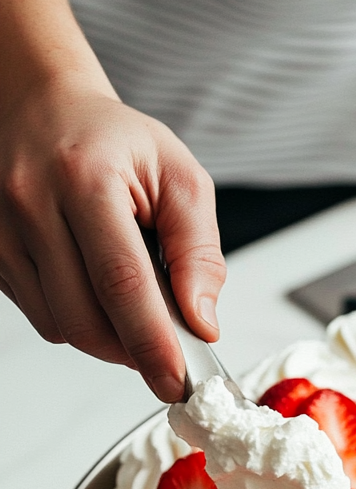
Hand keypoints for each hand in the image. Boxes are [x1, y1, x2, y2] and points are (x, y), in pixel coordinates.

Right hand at [0, 79, 225, 401]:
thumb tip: (201, 321)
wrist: (41, 107)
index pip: (122, 284)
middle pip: (84, 319)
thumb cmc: (113, 141)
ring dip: (104, 337)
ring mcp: (1, 231)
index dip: (152, 343)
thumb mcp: (178, 177)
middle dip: (132, 351)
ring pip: (60, 326)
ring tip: (128, 301)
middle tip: (165, 350)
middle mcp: (31, 204)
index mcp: (85, 179)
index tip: (177, 381)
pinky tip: (89, 284)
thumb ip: (199, 251)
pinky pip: (39, 315)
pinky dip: (75, 318)